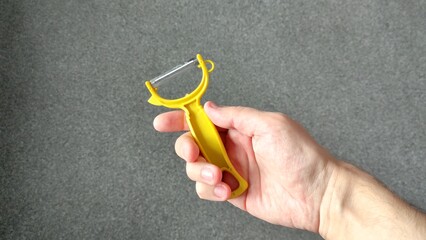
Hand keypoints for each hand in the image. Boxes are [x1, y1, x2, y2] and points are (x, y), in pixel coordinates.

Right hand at [153, 101, 335, 231]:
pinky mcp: (233, 192)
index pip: (204, 120)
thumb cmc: (302, 156)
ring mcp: (231, 170)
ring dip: (200, 172)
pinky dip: (210, 190)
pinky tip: (226, 189)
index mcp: (240, 128)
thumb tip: (210, 109)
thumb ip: (237, 117)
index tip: (162, 122)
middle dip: (187, 148)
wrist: (317, 193)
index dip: (180, 119)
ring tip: (219, 177)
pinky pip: (207, 190)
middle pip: (193, 144)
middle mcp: (232, 148)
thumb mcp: (271, 125)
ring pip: (196, 169)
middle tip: (194, 153)